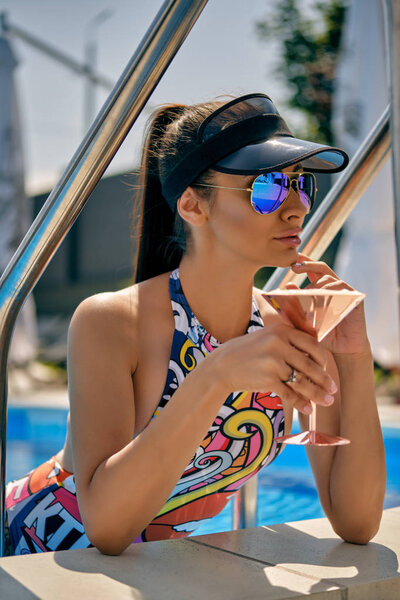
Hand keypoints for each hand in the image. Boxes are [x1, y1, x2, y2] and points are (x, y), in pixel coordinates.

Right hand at [209, 318, 336, 414]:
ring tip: (327, 401)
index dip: (322, 359)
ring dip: (317, 394)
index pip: (312, 344)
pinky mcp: (267, 379)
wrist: (222, 365)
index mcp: (281, 330)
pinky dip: (300, 402)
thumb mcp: (268, 337)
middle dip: (324, 379)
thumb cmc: (248, 352)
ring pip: (302, 381)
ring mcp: (273, 362)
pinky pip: (289, 393)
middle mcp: (278, 344)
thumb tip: (317, 353)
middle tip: (333, 389)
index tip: (326, 368)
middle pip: (310, 364)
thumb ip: (290, 341)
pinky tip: (307, 409)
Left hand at [288, 253, 369, 356]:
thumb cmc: (322, 335)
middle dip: (307, 266)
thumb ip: (296, 304)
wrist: (342, 350)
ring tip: (305, 295)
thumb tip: (287, 285)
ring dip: (314, 284)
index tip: (292, 260)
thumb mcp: (304, 319)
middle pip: (321, 268)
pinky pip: (340, 288)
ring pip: (328, 279)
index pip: (314, 270)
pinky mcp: (355, 299)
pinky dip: (328, 292)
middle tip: (293, 267)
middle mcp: (336, 288)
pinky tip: (319, 300)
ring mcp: (346, 292)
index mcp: (324, 289)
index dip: (305, 261)